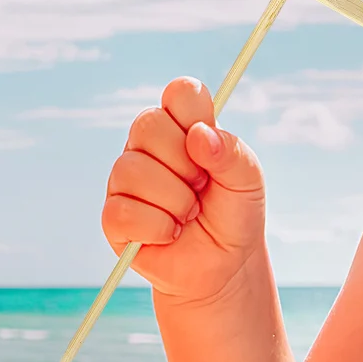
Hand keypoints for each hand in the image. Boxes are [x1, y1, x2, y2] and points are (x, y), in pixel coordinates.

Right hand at [101, 76, 267, 305]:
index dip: (193, 112)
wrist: (223, 268)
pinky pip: (124, 210)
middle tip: (201, 188)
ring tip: (187, 215)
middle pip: (148, 124)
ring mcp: (126, 178)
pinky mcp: (114, 216)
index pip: (179, 93)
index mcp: (181, 126)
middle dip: (186, 165)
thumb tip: (199, 135)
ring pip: (135, 169)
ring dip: (176, 202)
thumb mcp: (248, 183)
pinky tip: (169, 233)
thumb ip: (231, 153)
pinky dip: (158, 227)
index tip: (206, 140)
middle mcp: (147, 146)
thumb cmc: (233, 217)